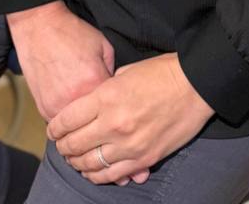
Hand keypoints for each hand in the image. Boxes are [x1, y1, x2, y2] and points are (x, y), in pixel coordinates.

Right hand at [6, 0, 113, 122]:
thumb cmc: (70, 33)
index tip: (115, 99)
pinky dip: (65, 117)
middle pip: (95, 121)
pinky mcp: (43, 108)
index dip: (116, 102)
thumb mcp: (103, 44)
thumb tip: (115, 89)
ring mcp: (57, 106)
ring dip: (82, 121)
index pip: (114, 106)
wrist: (39, 27)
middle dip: (99, 115)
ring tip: (81, 103)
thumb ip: (113, 70)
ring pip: (77, 127)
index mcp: (94, 82)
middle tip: (98, 103)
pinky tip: (67, 102)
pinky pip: (60, 123)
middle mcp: (75, 98)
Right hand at [6, 1, 149, 185]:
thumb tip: (126, 103)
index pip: (117, 126)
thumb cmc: (75, 35)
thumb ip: (115, 79)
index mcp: (99, 88)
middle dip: (108, 162)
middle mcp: (78, 102)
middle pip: (94, 143)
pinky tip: (79, 150)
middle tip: (120, 174)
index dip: (130, 148)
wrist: (41, 26)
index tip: (137, 167)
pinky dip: (70, 143)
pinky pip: (60, 135)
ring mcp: (59, 107)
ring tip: (101, 167)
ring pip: (75, 145)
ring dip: (86, 159)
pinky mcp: (45, 108)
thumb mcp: (103, 51)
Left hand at [47, 53, 214, 184]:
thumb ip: (105, 90)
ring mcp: (129, 145)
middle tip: (61, 146)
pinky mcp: (144, 159)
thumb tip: (92, 104)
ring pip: (90, 164)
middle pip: (75, 144)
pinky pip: (112, 175)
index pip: (67, 119)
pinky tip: (93, 171)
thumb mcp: (125, 72)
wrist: (195, 85)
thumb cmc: (162, 73)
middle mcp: (113, 124)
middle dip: (63, 147)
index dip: (55, 127)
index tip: (53, 130)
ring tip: (74, 160)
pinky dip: (98, 175)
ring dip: (77, 163)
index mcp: (106, 98)